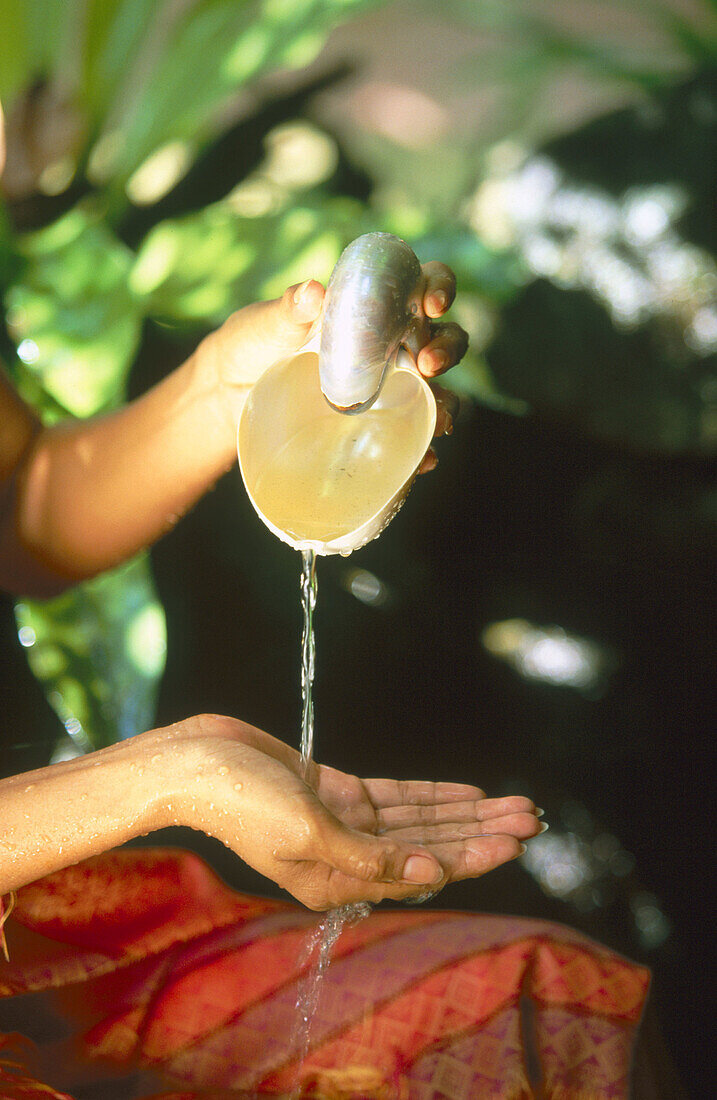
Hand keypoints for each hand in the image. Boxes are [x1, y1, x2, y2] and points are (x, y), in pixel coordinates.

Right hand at [168, 716, 540, 909]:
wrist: (195, 762)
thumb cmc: (241, 803)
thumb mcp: (308, 835)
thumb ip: (370, 857)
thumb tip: (430, 873)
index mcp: (337, 881)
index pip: (420, 868)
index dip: (469, 853)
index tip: (511, 841)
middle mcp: (347, 855)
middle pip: (429, 843)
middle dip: (479, 830)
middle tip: (531, 820)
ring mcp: (344, 821)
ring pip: (419, 817)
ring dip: (464, 810)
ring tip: (513, 804)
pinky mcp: (336, 790)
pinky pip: (395, 794)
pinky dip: (432, 793)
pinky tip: (467, 792)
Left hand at [196, 260, 467, 438]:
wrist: (228, 396)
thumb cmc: (252, 345)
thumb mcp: (266, 324)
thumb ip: (288, 308)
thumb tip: (311, 292)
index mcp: (374, 308)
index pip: (423, 286)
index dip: (439, 288)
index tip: (430, 304)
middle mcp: (391, 347)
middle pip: (444, 341)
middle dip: (448, 349)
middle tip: (428, 365)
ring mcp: (388, 390)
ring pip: (439, 393)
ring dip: (447, 406)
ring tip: (439, 421)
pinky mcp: (376, 429)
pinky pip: (411, 440)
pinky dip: (422, 452)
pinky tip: (423, 461)